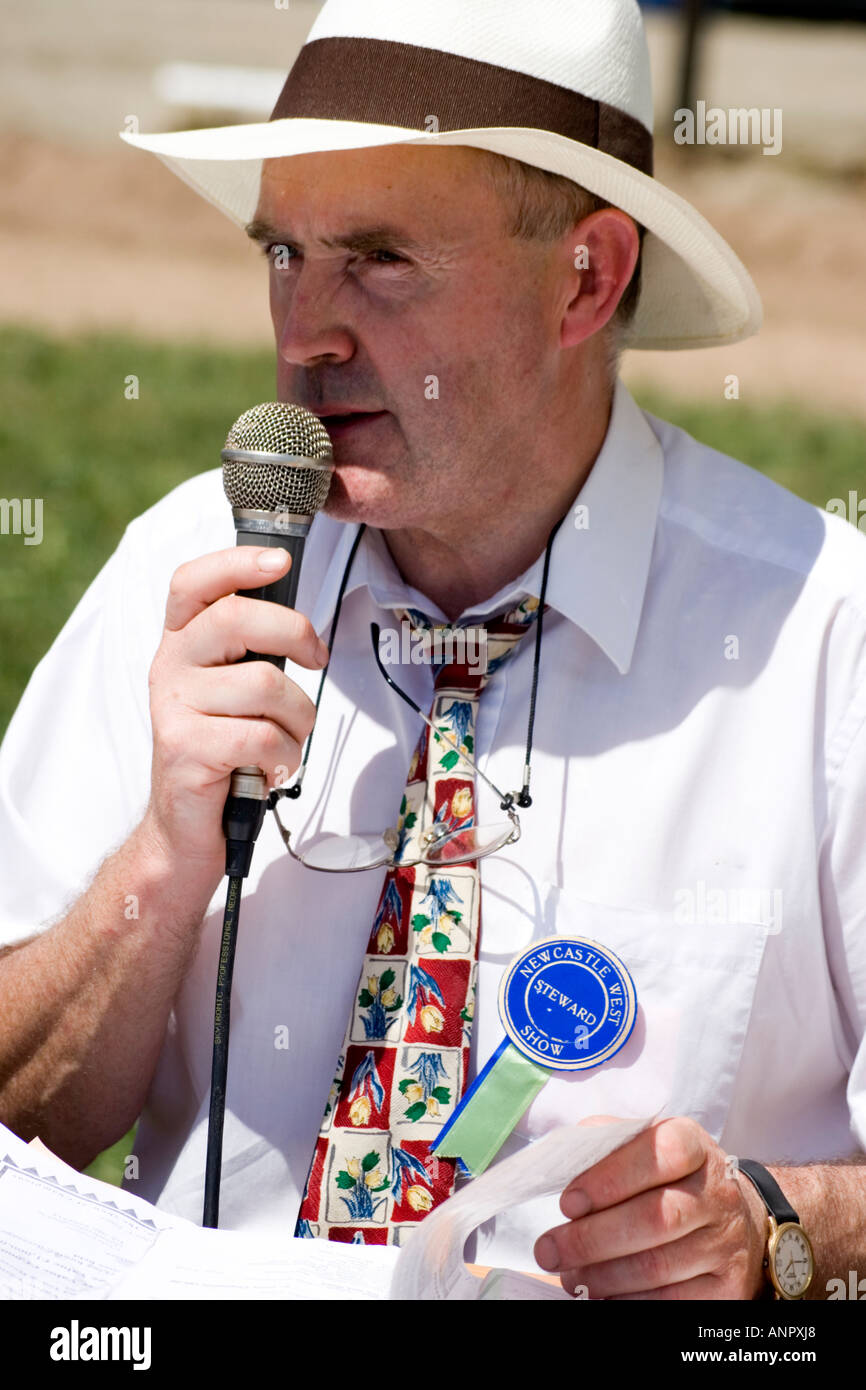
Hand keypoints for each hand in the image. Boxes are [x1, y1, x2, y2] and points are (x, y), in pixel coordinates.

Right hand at [143, 546, 328, 876]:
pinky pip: (262, 736)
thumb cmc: (223, 751)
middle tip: (317, 658)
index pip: (193, 583)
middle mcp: (170, 667)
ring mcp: (174, 707)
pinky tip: (275, 768)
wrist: (185, 826)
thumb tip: (301, 623)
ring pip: (264, 684)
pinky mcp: (185, 748)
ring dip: (299, 716)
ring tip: (289, 738)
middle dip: (295, 633)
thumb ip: (253, 652)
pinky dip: (286, 755)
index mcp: (181, 643)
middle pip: (237, 619)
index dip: (235, 562)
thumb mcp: (234, 691)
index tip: (280, 560)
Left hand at [533, 1116, 767, 1299]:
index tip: (568, 1202)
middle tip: (550, 1250)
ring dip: (603, 1275)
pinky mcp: (728, 1286)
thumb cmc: (667, 1177)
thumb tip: (561, 1162)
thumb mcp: (641, 1145)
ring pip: (658, 1265)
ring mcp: (725, 1242)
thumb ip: (603, 1144)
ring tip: (570, 1275)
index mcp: (692, 1145)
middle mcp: (716, 1192)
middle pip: (655, 1218)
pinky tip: (604, 1294)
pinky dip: (630, 1300)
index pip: (657, 1154)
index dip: (609, 1179)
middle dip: (592, 1239)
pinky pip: (673, 1302)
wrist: (730, 1215)